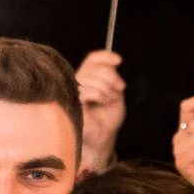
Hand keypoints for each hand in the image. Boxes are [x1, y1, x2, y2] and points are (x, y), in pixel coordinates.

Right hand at [76, 49, 125, 172]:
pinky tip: (103, 102)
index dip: (105, 56)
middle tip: (120, 88)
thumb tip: (113, 63)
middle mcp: (79, 82)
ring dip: (107, 87)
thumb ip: (111, 77)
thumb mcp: (115, 92)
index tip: (119, 60)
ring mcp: (74, 92)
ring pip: (90, 77)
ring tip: (111, 99)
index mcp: (88, 78)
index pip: (92, 59)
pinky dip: (100, 94)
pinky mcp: (73, 102)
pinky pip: (87, 89)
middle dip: (111, 75)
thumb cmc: (107, 118)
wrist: (104, 137)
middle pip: (93, 66)